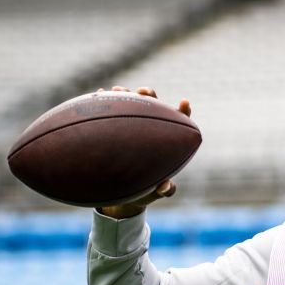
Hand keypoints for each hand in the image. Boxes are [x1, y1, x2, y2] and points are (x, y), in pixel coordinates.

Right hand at [97, 86, 192, 218]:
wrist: (122, 195)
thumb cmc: (145, 191)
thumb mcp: (155, 192)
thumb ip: (165, 190)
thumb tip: (166, 186)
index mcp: (165, 141)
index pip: (178, 122)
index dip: (183, 111)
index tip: (184, 102)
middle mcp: (148, 129)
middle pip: (152, 106)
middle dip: (149, 94)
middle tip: (143, 92)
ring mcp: (129, 127)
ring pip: (129, 104)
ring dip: (125, 93)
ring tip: (117, 90)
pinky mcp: (112, 128)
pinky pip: (108, 111)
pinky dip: (104, 101)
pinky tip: (99, 93)